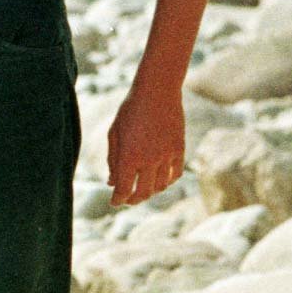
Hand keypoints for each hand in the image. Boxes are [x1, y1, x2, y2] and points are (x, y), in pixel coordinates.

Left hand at [106, 76, 184, 206]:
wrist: (157, 90)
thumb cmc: (131, 109)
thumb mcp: (115, 133)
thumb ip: (113, 160)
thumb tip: (112, 182)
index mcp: (129, 156)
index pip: (124, 189)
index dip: (118, 200)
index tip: (115, 202)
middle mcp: (149, 160)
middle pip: (143, 192)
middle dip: (134, 199)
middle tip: (129, 199)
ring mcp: (166, 156)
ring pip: (161, 186)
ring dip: (151, 191)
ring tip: (145, 188)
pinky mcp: (179, 150)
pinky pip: (175, 174)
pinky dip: (168, 181)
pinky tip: (161, 178)